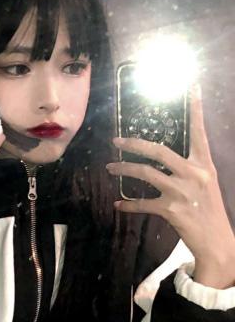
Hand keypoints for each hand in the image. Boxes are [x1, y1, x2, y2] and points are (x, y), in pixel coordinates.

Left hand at [106, 84, 234, 287]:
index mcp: (204, 164)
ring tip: (110, 168)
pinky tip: (118, 205)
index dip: (195, 109)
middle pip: (158, 150)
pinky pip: (143, 204)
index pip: (198, 132)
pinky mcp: (171, 210)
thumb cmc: (209, 208)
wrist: (218, 242)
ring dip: (123, 169)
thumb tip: (163, 154)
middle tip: (116, 140)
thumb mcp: (205, 182)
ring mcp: (182, 192)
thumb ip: (188, 166)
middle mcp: (193, 174)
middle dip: (133, 144)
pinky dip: (128, 205)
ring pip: (145, 173)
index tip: (192, 87)